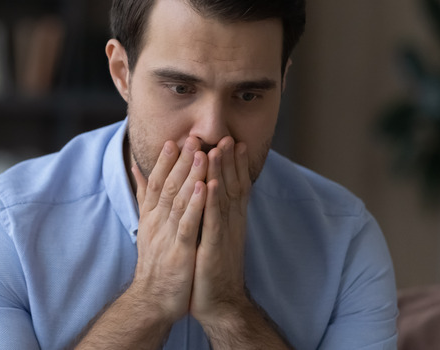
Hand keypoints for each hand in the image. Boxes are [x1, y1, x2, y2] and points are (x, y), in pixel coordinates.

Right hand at [128, 137, 208, 321]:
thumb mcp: (147, 226)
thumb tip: (136, 170)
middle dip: (181, 161)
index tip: (174, 140)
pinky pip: (188, 224)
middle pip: (168, 185)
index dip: (165, 161)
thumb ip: (143, 197)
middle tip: (192, 137)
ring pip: (178, 200)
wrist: (152, 301)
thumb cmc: (154, 263)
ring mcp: (167, 236)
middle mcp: (156, 222)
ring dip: (190, 176)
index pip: (156, 182)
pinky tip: (204, 188)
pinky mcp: (179, 251)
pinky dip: (195, 205)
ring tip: (202, 154)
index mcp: (151, 216)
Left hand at [190, 136, 251, 324]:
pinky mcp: (213, 249)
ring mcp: (223, 235)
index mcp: (229, 221)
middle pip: (231, 186)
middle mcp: (230, 224)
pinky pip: (213, 221)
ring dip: (221, 173)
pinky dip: (211, 202)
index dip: (232, 164)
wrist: (219, 304)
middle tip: (228, 137)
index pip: (233, 186)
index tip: (230, 141)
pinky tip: (208, 184)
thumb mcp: (209, 237)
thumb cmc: (210, 269)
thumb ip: (209, 214)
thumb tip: (206, 195)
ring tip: (218, 149)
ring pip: (223, 198)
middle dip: (229, 161)